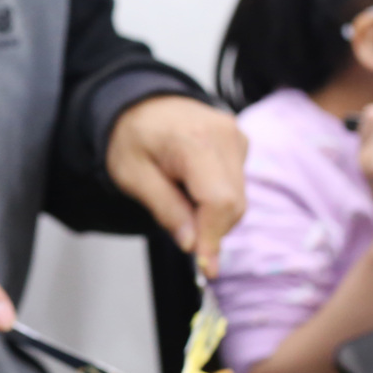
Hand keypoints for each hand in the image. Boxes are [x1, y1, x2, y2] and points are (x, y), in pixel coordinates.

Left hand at [106, 95, 247, 276]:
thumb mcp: (133, 177)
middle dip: (211, 230)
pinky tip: (192, 188)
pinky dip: (217, 199)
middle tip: (183, 237)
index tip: (207, 267)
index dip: (213, 237)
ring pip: (238, 198)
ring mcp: (237, 138)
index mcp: (195, 142)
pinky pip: (236, 185)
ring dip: (213, 215)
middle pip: (233, 204)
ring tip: (179, 200)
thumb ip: (165, 210)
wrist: (141, 105)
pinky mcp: (241, 143)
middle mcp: (225, 137)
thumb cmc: (131, 138)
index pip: (219, 201)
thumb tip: (192, 244)